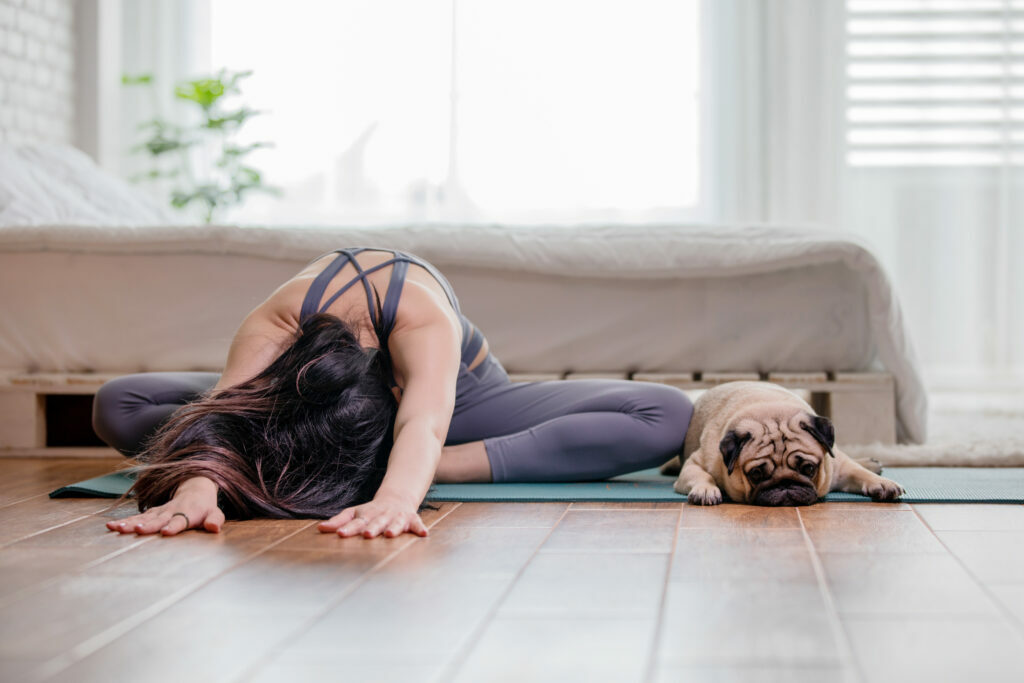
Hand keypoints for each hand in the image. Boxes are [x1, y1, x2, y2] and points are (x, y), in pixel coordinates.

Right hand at [107, 476, 224, 535]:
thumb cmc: (205, 507)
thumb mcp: (214, 513)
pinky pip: (136, 517)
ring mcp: (159, 512)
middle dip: (147, 525)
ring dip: (130, 523)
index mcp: (187, 513)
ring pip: (143, 517)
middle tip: (137, 530)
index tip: (166, 532)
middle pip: (158, 519)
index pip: (180, 520)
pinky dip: (124, 521)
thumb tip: (214, 528)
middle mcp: (171, 511)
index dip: (173, 526)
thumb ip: (215, 520)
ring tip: (116, 528)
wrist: (195, 489)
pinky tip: (110, 526)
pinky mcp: (151, 513)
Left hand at [317, 494, 427, 538]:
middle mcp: (382, 516)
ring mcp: (397, 517)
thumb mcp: (355, 513)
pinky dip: (420, 528)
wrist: (397, 498)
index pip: (356, 522)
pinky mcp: (411, 519)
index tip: (340, 534)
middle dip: (372, 528)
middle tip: (367, 534)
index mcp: (367, 515)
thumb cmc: (371, 511)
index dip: (349, 528)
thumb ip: (338, 521)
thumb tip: (319, 528)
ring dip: (394, 528)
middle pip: (376, 522)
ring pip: (395, 523)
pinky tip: (424, 534)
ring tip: (390, 534)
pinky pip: (417, 524)